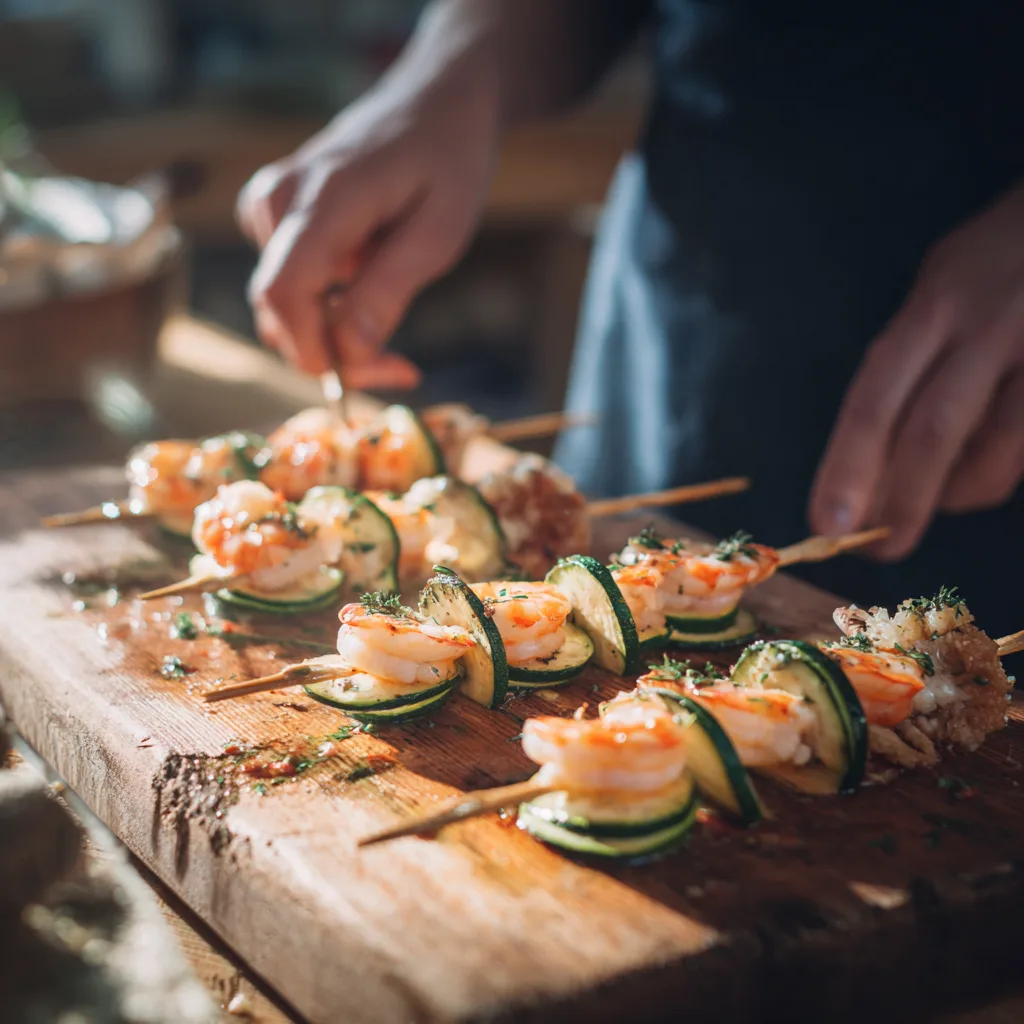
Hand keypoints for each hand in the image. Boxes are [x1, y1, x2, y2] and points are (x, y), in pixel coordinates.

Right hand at [237, 40, 500, 386]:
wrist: (434, 103)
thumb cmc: (446, 163)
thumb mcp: (439, 235)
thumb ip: (388, 293)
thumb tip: (348, 354)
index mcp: (326, 198)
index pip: (283, 293)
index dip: (317, 351)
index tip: (378, 371)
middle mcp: (280, 199)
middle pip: (277, 308)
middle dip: (334, 352)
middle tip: (401, 364)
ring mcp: (269, 203)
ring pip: (279, 303)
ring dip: (329, 332)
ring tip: (391, 321)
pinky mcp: (272, 213)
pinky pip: (284, 281)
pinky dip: (321, 305)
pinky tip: (364, 287)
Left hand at [810, 183, 1023, 559]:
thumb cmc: (998, 257)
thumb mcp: (941, 287)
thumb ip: (910, 364)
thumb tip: (872, 462)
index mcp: (935, 305)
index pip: (876, 396)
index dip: (848, 465)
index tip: (827, 522)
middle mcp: (988, 325)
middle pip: (934, 430)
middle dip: (902, 500)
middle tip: (880, 548)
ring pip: (999, 450)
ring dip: (957, 493)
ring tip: (937, 502)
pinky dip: (1000, 473)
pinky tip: (980, 476)